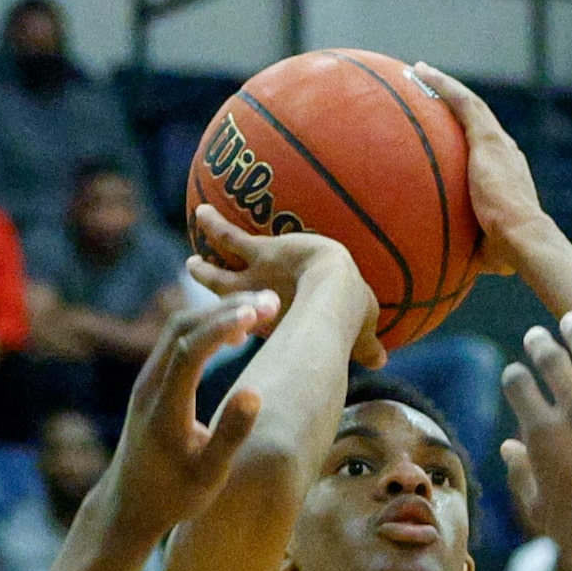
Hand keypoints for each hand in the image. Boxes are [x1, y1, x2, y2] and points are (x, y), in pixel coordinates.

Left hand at [96, 294, 279, 546]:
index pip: (190, 350)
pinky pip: (178, 339)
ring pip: (179, 328)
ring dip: (218, 313)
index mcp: (165, 409)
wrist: (130, 504)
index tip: (259, 314)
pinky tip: (237, 331)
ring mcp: (148, 381)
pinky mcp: (152, 382)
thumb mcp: (210, 475)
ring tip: (262, 310)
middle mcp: (150, 386)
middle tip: (272, 302)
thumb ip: (231, 434)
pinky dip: (208, 326)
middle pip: (182, 327)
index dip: (223, 326)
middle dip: (226, 308)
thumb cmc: (175, 495)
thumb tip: (255, 393)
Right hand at [187, 203, 384, 367]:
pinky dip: (213, 224)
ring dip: (204, 268)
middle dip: (220, 302)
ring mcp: (254, 280)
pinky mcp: (258, 252)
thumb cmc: (350, 317)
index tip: (241, 329)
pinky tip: (200, 210)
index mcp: (282, 327)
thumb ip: (367, 346)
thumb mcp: (360, 336)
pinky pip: (229, 236)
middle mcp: (260, 307)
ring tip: (190, 262)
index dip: (254, 326)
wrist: (333, 292)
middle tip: (202, 292)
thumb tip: (381, 360)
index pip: (263, 325)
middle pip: (233, 305)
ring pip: (219, 274)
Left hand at [412, 62, 544, 274]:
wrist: (523, 236)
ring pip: (470, 105)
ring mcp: (498, 143)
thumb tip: (447, 265)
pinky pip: (462, 103)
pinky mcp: (488, 137)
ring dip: (446, 87)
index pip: (487, 151)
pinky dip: (443, 86)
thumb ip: (467, 247)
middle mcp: (506, 153)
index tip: (451, 138)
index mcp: (508, 176)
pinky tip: (422, 72)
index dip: (469, 140)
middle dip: (456, 106)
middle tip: (432, 94)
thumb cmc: (505, 250)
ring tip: (421, 72)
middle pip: (478, 121)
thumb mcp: (481, 247)